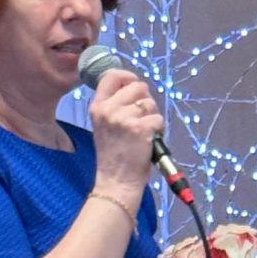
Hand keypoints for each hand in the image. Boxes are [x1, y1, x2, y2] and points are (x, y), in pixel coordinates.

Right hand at [89, 63, 163, 206]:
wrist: (116, 181)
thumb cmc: (114, 156)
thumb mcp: (105, 126)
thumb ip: (115, 106)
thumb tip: (136, 88)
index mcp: (98, 107)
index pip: (111, 76)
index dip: (128, 76)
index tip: (134, 84)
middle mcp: (109, 109)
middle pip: (138, 86)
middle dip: (145, 100)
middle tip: (142, 119)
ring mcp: (124, 118)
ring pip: (150, 103)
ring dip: (153, 117)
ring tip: (144, 134)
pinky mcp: (140, 128)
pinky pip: (158, 118)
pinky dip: (158, 130)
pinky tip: (149, 141)